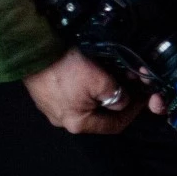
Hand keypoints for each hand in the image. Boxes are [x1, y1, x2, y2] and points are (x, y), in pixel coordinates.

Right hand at [22, 49, 164, 134]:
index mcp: (78, 124)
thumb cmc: (66, 68)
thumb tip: (122, 101)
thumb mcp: (102, 82)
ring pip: (85, 104)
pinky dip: (84, 87)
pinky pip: (70, 95)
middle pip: (99, 115)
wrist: (33, 50)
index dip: (133, 112)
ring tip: (111, 76)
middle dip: (116, 100)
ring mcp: (51, 108)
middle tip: (128, 83)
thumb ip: (118, 97)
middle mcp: (63, 121)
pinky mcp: (44, 94)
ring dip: (101, 92)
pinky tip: (89, 74)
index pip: (115, 125)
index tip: (143, 98)